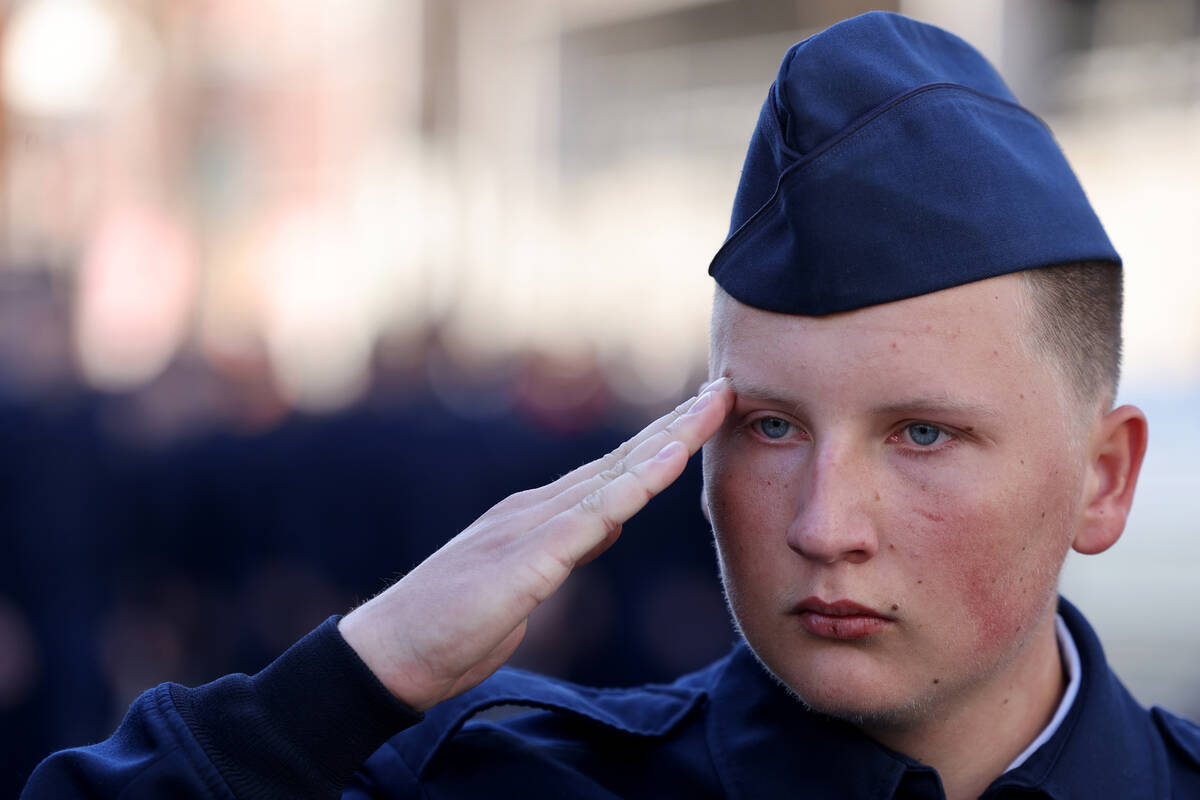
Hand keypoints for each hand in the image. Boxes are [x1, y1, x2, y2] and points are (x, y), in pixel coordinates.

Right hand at [338, 377, 732, 710]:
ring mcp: (529, 530)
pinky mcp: (524, 563)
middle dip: (675, 425)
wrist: (391, 653)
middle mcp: (538, 509)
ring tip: (707, 409)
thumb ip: (569, 547)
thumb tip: (614, 521)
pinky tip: (665, 464)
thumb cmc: (454, 623)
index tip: (705, 415)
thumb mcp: (528, 581)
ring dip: (665, 442)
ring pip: (612, 478)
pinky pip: (587, 521)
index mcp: (540, 515)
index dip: (663, 442)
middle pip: (621, 460)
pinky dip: (630, 488)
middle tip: (723, 389)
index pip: (614, 470)